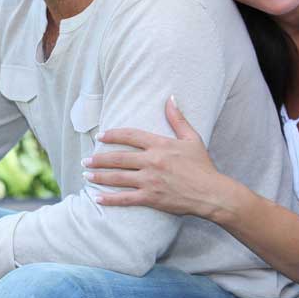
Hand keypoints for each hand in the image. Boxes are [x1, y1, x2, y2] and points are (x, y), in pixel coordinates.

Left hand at [82, 97, 227, 218]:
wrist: (212, 193)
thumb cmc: (203, 166)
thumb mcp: (192, 138)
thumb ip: (178, 119)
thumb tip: (170, 98)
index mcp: (160, 145)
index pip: (130, 136)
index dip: (113, 135)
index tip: (100, 136)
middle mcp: (152, 161)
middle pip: (118, 158)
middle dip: (99, 159)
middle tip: (85, 160)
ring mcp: (150, 180)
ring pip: (118, 177)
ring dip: (99, 176)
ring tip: (86, 175)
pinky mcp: (151, 197)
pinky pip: (125, 198)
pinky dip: (109, 199)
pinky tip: (96, 198)